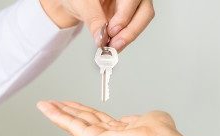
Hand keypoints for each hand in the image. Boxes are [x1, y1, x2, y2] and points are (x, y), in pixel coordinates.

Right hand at [36, 101, 187, 135]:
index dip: (84, 110)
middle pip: (82, 119)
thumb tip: (137, 118)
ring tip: (43, 104)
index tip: (72, 104)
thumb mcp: (151, 118)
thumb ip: (141, 117)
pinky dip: (57, 115)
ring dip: (57, 112)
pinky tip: (46, 108)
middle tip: (51, 103)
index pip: (97, 119)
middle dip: (66, 110)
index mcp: (121, 132)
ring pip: (74, 122)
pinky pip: (71, 125)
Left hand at [40, 0, 154, 51]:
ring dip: (129, 36)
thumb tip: (101, 38)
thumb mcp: (81, 4)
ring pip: (142, 19)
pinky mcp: (129, 15)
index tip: (112, 30)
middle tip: (115, 44)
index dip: (125, 15)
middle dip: (131, 30)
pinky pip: (133, 28)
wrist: (74, 1)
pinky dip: (124, 38)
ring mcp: (132, 4)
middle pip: (145, 10)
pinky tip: (114, 44)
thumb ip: (93, 19)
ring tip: (112, 46)